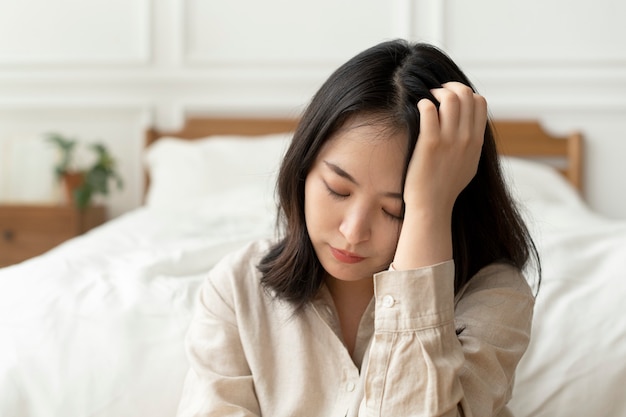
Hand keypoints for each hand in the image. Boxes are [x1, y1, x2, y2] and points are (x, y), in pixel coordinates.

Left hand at [392, 82, 486, 269]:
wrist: (432, 207)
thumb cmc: (445, 188)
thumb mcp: (469, 165)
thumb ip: (472, 145)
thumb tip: (470, 130)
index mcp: (476, 142)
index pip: (480, 102)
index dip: (465, 93)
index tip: (451, 98)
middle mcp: (466, 138)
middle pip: (466, 95)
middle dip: (449, 87)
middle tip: (436, 93)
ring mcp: (449, 141)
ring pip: (450, 98)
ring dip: (436, 93)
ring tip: (426, 99)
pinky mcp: (430, 144)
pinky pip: (429, 110)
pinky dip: (423, 103)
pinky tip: (418, 109)